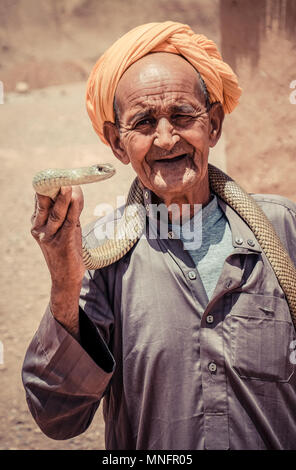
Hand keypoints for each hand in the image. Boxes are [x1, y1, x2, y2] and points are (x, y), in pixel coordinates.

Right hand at [31, 186, 84, 338]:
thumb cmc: (67, 250)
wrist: (66, 278)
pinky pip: (69, 222)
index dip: (49, 184)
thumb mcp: (62, 229)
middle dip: (55, 187)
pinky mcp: (63, 243)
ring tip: (70, 183)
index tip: (59, 173)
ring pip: (57, 212)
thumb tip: (72, 190)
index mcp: (36, 223)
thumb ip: (64, 212)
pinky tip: (77, 197)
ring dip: (65, 196)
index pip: (40, 199)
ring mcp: (49, 237)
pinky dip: (74, 208)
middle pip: (45, 202)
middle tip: (65, 173)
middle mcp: (39, 229)